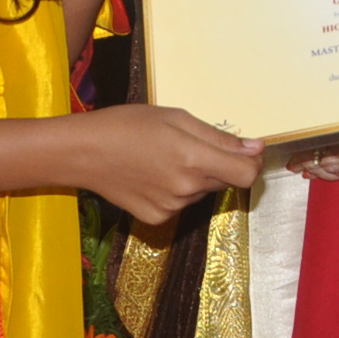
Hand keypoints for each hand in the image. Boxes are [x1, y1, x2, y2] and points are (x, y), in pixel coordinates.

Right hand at [70, 105, 262, 224]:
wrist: (82, 153)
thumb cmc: (127, 125)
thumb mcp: (176, 118)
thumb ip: (219, 137)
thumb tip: (256, 148)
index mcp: (194, 160)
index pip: (247, 175)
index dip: (252, 162)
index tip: (246, 151)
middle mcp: (187, 189)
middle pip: (225, 180)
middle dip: (218, 164)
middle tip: (188, 146)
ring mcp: (172, 207)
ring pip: (202, 191)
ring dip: (195, 176)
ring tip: (162, 157)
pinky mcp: (157, 218)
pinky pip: (181, 204)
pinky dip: (175, 191)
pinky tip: (152, 175)